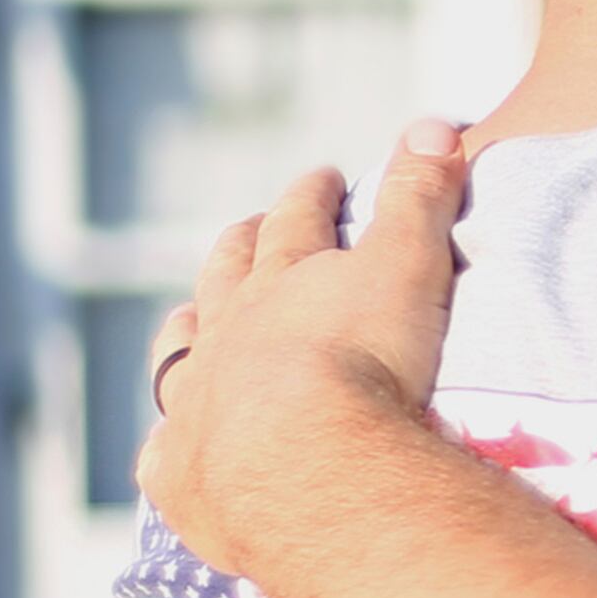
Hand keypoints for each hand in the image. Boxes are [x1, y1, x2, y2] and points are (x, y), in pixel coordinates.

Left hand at [138, 119, 470, 574]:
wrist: (306, 467)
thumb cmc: (366, 364)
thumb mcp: (407, 268)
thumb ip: (420, 199)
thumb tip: (433, 123)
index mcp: (284, 280)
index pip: (300, 221)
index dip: (314, 197)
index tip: (325, 179)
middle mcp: (228, 332)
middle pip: (229, 274)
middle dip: (245, 245)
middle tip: (253, 229)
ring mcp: (196, 402)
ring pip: (181, 350)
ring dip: (189, 328)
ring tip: (191, 317)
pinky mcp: (181, 474)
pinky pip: (163, 454)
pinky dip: (169, 444)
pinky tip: (171, 448)